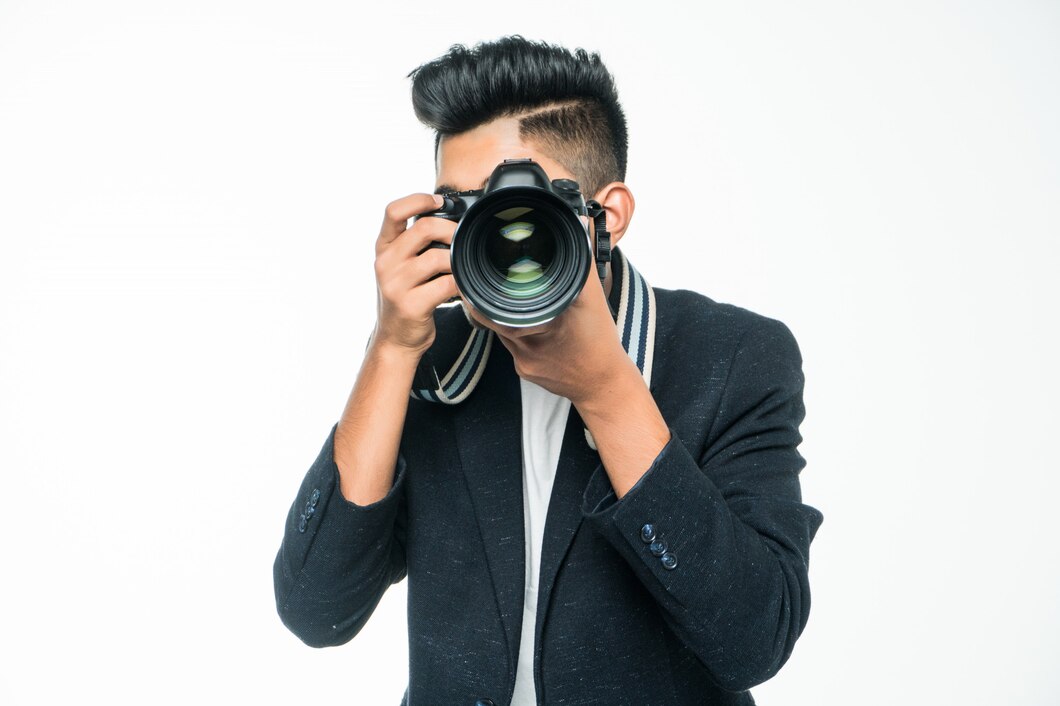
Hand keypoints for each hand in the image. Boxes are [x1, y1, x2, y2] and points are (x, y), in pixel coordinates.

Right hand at [371, 194, 457, 356]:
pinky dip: (460, 283)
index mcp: (383, 248)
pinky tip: (462, 286)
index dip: (418, 200)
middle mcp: (385, 263)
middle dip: (451, 229)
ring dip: (457, 260)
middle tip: (463, 239)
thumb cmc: (405, 299)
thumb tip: (449, 221)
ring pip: (438, 257)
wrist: (395, 340)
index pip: (393, 211)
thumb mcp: (399, 267)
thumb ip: (414, 245)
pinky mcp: (410, 305)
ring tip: (461, 268)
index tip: (439, 201)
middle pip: (424, 229)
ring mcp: (395, 285)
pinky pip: (445, 284)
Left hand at [465, 265, 636, 406]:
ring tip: (513, 305)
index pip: (498, 304)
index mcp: (544, 321)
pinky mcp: (523, 372)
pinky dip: (517, 336)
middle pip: (492, 318)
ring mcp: (523, 361)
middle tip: (485, 286)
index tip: (477, 278)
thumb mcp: (594, 298)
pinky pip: (512, 349)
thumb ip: (584, 262)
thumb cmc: (600, 341)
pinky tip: (532, 330)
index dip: (483, 291)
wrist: (603, 384)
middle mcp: (528, 342)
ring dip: (503, 318)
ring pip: (501, 332)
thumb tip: (582, 229)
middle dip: (489, 301)